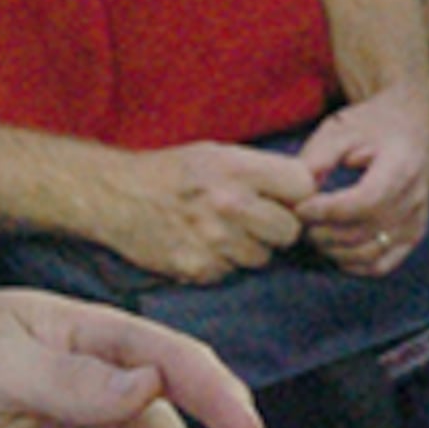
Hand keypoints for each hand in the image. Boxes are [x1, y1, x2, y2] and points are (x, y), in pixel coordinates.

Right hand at [89, 142, 317, 283]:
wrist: (114, 196)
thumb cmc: (171, 172)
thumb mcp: (217, 154)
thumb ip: (263, 170)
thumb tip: (314, 183)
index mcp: (237, 168)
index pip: (303, 187)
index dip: (299, 195)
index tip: (285, 197)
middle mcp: (229, 204)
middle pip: (290, 231)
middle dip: (279, 228)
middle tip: (255, 219)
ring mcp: (214, 240)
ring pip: (262, 257)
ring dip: (249, 249)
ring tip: (221, 230)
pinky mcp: (198, 269)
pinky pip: (231, 273)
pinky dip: (222, 264)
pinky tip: (201, 245)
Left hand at [293, 87, 428, 274]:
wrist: (412, 122)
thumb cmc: (373, 122)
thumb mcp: (342, 129)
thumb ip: (317, 159)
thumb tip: (295, 195)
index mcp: (401, 167)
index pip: (363, 202)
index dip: (326, 211)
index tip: (299, 207)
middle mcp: (414, 198)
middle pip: (363, 231)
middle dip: (323, 232)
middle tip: (299, 223)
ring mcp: (417, 219)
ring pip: (370, 253)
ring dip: (334, 251)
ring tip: (313, 234)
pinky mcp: (414, 233)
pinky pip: (384, 264)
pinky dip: (356, 265)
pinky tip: (335, 252)